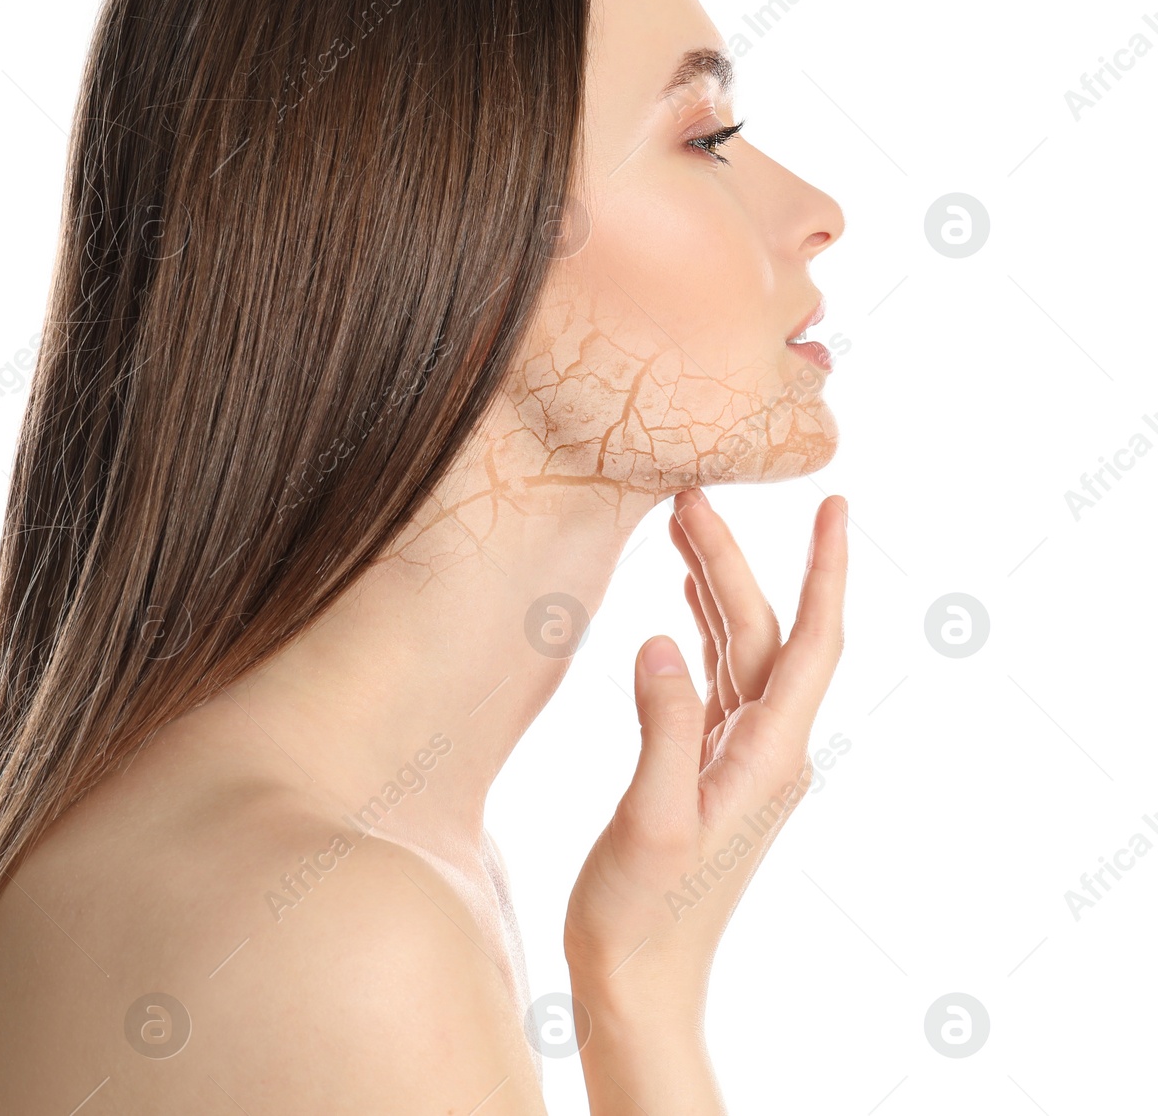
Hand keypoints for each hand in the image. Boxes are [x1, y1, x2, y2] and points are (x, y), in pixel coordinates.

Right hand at [564, 488, 848, 1034]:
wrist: (639, 979)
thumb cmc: (644, 912)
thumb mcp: (654, 819)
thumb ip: (662, 727)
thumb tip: (660, 640)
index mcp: (770, 756)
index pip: (814, 643)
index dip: (826, 571)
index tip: (834, 506)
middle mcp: (767, 749)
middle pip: (765, 632)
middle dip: (734, 560)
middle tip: (689, 494)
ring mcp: (739, 758)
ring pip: (739, 650)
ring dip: (715, 589)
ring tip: (679, 527)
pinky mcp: (707, 767)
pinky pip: (715, 679)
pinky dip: (701, 631)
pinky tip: (680, 608)